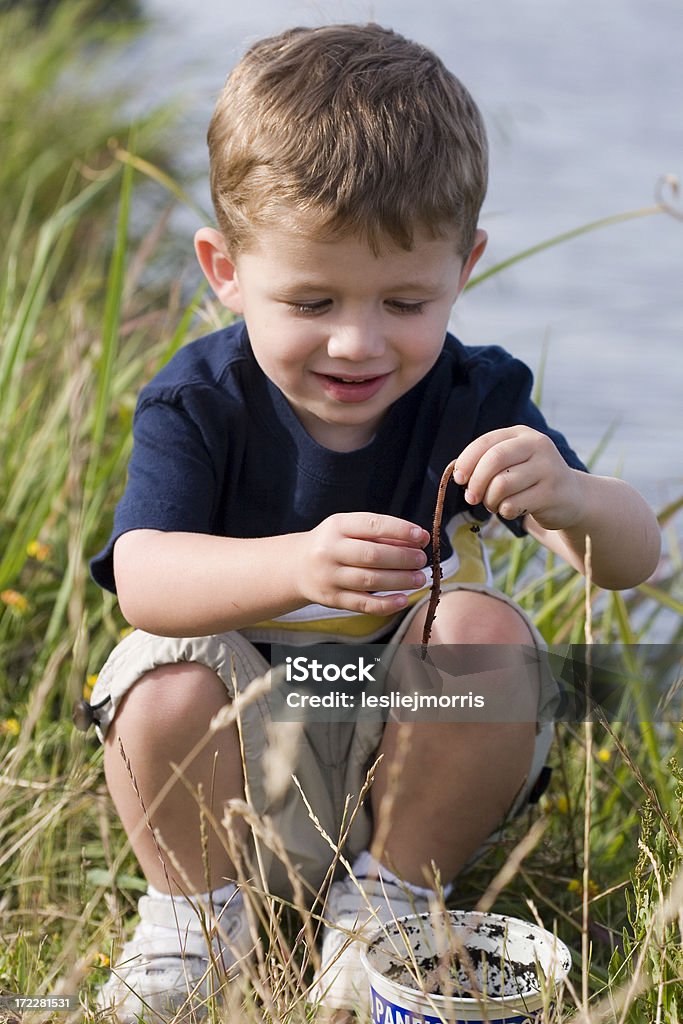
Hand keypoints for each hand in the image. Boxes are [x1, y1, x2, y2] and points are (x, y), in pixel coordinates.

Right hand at [300, 513, 429, 614]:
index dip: (400, 530)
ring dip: (399, 580)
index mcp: (337, 526)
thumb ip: (382, 534)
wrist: (297, 566)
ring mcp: (329, 577)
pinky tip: (403, 599)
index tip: (422, 536)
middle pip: (372, 555)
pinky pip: (363, 604)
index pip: (372, 525)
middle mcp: (329, 550)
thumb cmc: (334, 543)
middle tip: (422, 560)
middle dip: (402, 558)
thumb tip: (419, 539)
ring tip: (419, 578)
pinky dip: (386, 604)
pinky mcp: (332, 599)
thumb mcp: (350, 530)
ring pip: (369, 581)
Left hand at [453, 426, 582, 530]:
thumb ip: (487, 462)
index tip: (459, 479)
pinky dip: (504, 511)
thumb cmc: (529, 480)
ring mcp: (548, 468)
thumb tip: (459, 474)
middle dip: (476, 482)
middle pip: (494, 460)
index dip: (467, 461)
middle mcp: (537, 445)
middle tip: (471, 498)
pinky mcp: (552, 493)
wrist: (571, 497)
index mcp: (521, 434)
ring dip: (490, 501)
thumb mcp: (512, 462)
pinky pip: (513, 505)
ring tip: (495, 504)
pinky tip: (511, 510)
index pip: (486, 442)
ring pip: (501, 485)